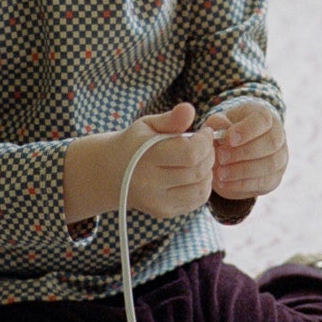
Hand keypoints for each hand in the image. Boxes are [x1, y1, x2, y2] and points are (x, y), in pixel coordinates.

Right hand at [121, 102, 217, 218]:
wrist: (111, 173)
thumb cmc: (134, 144)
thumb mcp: (147, 125)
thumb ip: (170, 119)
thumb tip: (189, 109)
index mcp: (146, 158)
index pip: (190, 153)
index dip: (205, 142)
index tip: (204, 132)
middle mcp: (150, 184)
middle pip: (198, 171)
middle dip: (209, 155)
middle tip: (204, 144)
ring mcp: (157, 202)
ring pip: (201, 189)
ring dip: (208, 172)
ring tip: (201, 158)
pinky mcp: (163, 212)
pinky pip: (196, 201)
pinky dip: (203, 186)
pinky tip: (195, 174)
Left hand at [204, 101, 288, 201]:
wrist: (235, 149)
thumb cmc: (227, 131)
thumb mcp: (219, 122)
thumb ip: (217, 123)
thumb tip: (220, 129)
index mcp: (265, 116)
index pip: (263, 120)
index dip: (247, 130)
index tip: (228, 139)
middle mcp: (278, 135)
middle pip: (271, 143)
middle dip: (244, 152)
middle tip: (221, 157)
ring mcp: (280, 158)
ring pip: (270, 165)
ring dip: (243, 170)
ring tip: (221, 172)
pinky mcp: (275, 178)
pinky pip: (264, 182)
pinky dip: (243, 184)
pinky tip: (225, 183)